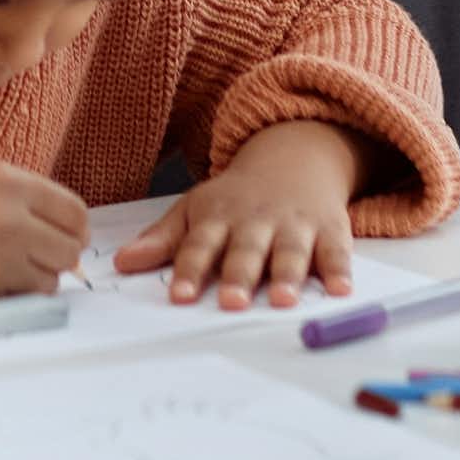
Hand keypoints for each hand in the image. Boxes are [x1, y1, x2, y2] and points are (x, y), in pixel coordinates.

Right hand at [0, 160, 89, 312]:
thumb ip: (15, 194)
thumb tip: (52, 222)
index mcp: (10, 181)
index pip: (75, 212)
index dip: (73, 227)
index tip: (62, 234)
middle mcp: (13, 218)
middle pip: (71, 250)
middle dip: (60, 255)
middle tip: (40, 256)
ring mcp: (0, 257)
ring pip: (52, 280)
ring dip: (39, 278)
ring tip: (12, 271)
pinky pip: (23, 300)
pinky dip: (17, 297)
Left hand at [115, 122, 360, 309]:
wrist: (292, 157)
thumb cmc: (236, 198)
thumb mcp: (195, 208)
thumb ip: (161, 240)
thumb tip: (120, 264)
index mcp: (219, 217)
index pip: (200, 244)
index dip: (189, 270)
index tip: (178, 297)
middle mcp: (256, 221)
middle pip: (245, 250)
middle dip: (239, 275)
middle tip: (232, 302)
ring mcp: (294, 225)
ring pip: (290, 251)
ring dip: (287, 275)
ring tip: (283, 300)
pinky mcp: (330, 230)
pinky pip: (336, 252)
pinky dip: (339, 271)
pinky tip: (340, 291)